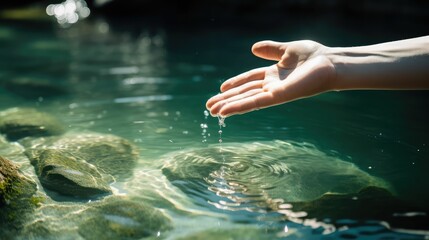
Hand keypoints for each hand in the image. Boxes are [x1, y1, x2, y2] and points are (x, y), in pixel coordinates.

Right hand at [206, 40, 335, 116]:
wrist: (331, 63)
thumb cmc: (315, 57)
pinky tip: (225, 112)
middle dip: (226, 100)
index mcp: (273, 74)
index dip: (234, 84)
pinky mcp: (277, 97)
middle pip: (244, 92)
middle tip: (209, 107)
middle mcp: (271, 85)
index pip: (248, 80)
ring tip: (212, 112)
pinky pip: (254, 103)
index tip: (220, 89)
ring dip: (228, 106)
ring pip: (246, 100)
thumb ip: (271, 49)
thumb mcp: (288, 50)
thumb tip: (253, 48)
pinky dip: (239, 107)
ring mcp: (273, 93)